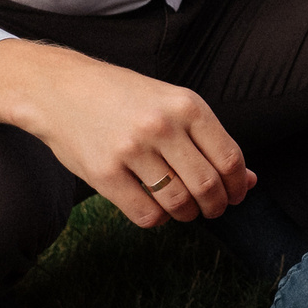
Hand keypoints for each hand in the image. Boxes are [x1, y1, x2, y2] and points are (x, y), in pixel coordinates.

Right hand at [0, 41, 254, 228]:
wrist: (59, 89)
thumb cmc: (122, 98)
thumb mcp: (171, 103)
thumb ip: (208, 139)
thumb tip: (249, 180)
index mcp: (186, 105)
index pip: (230, 159)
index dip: (238, 186)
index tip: (235, 195)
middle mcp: (162, 125)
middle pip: (208, 186)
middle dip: (216, 206)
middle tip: (211, 209)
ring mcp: (131, 149)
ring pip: (178, 203)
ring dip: (187, 215)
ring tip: (183, 208)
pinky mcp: (104, 173)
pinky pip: (145, 214)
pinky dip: (157, 218)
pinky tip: (154, 206)